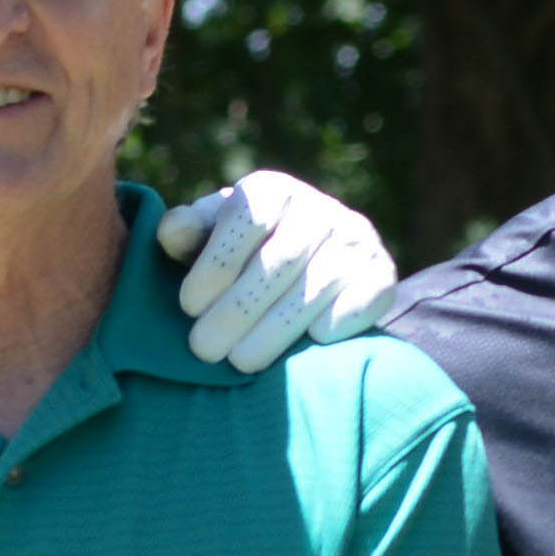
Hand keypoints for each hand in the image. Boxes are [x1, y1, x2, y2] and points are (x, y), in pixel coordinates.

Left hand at [157, 166, 398, 373]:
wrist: (318, 265)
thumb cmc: (245, 256)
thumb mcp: (212, 238)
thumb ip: (188, 233)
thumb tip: (173, 234)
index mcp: (273, 191)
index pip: (247, 221)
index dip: (215, 266)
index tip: (189, 307)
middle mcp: (319, 209)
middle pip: (276, 264)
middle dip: (235, 311)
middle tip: (205, 350)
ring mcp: (355, 241)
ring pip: (312, 292)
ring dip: (272, 333)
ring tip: (240, 363)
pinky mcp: (382, 275)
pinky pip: (357, 304)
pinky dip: (331, 328)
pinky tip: (305, 347)